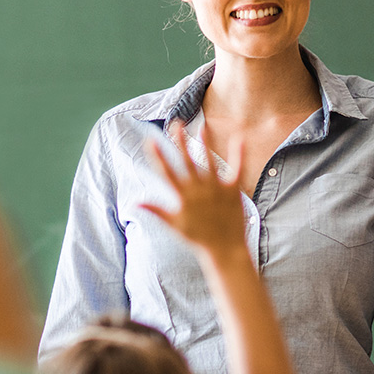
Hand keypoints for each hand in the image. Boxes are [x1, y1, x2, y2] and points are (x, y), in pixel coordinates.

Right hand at [142, 120, 246, 256]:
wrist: (224, 250)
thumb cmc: (198, 239)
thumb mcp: (174, 225)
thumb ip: (156, 211)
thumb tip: (135, 204)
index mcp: (183, 197)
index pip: (166, 173)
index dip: (157, 157)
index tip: (150, 141)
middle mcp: (198, 190)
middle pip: (187, 162)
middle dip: (180, 142)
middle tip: (175, 124)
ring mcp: (216, 189)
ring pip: (209, 161)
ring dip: (205, 143)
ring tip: (202, 126)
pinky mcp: (232, 191)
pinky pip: (236, 169)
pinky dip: (238, 154)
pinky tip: (238, 137)